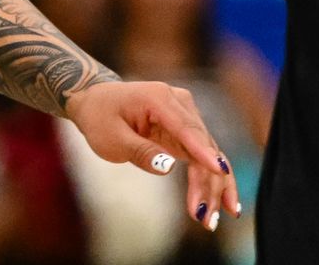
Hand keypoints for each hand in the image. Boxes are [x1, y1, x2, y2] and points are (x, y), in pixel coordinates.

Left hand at [66, 80, 241, 231]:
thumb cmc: (100, 117)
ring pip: (209, 154)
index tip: (219, 172)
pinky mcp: (186, 130)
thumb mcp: (111, 137)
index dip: (204, 152)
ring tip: (211, 220)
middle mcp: (179, 103)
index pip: (187, 129)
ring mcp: (186, 115)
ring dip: (214, 187)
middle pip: (204, 146)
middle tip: (206, 218)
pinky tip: (224, 203)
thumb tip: (168, 166)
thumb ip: (140, 151)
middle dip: (209, 182)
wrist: (95, 101)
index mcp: (159, 98)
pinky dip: (212, 180)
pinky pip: (204, 156)